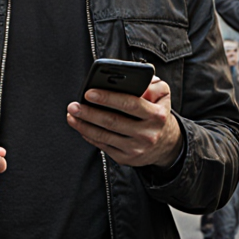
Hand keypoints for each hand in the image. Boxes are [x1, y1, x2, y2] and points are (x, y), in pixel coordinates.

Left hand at [67, 76, 182, 168]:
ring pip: (104, 136)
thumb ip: (151, 84)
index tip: (89, 92)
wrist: (166, 144)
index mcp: (156, 115)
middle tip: (73, 105)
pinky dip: (89, 136)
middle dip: (89, 113)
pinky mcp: (127, 159)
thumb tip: (129, 80)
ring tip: (72, 115)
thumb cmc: (157, 113)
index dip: (108, 98)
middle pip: (113, 122)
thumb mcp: (163, 95)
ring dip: (84, 125)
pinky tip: (81, 127)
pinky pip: (103, 146)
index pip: (130, 104)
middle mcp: (147, 134)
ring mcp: (136, 148)